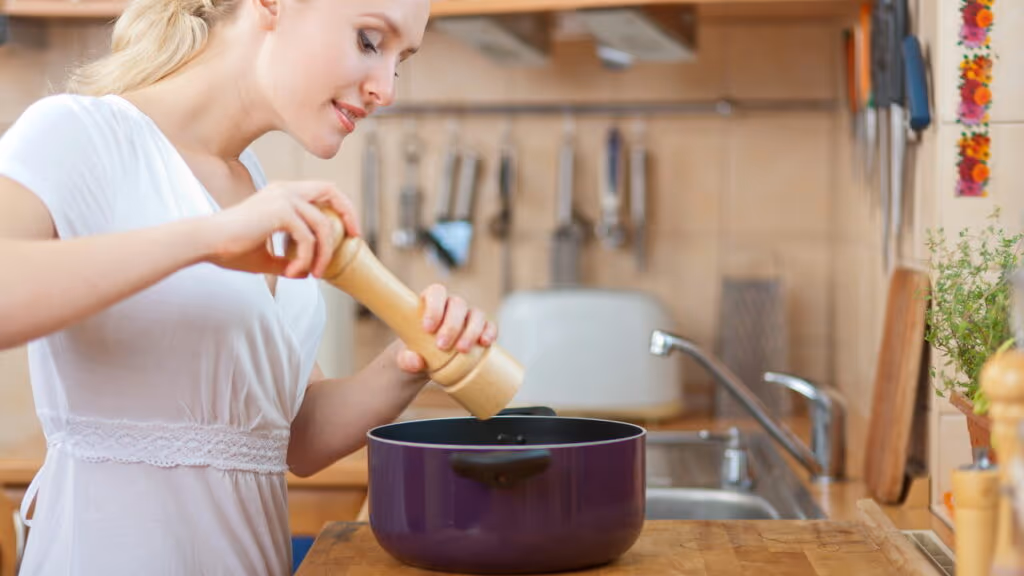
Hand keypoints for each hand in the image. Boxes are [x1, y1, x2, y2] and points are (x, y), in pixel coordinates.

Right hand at [202, 180, 360, 278]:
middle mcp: (285, 190)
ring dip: (322, 254)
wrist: (205, 244)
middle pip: (332, 191)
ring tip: (311, 274)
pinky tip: (290, 273)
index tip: (350, 233)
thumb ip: (288, 261)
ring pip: (322, 226)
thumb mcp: (266, 257)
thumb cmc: (229, 249)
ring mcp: (283, 197)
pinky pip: (308, 239)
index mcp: (281, 194)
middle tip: (355, 240)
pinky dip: (305, 259)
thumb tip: (307, 273)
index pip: (322, 191)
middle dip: (348, 214)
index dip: (341, 208)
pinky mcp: (281, 211)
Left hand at [395, 284, 497, 373]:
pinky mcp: (480, 330)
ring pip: (476, 314)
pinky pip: (489, 326)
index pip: (436, 292)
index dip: (434, 307)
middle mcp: (451, 305)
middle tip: (442, 346)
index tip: (427, 328)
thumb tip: (415, 361)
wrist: (428, 363)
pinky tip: (485, 343)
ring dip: (471, 331)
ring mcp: (467, 317)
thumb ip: (405, 359)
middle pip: (457, 304)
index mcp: (430, 302)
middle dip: (451, 325)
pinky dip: (489, 332)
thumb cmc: (414, 353)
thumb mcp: (404, 357)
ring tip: (462, 350)